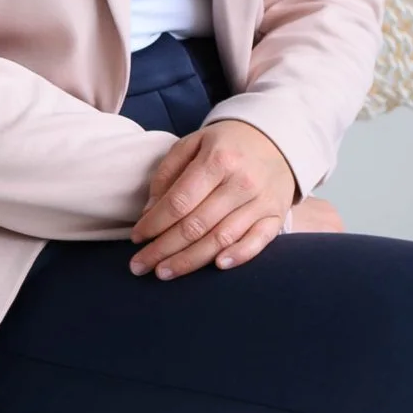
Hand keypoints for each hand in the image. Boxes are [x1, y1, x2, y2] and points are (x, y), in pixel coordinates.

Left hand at [129, 120, 306, 279]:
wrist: (276, 140)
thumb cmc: (226, 145)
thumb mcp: (192, 144)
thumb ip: (167, 174)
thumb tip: (150, 213)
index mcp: (218, 160)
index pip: (179, 202)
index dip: (154, 224)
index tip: (137, 237)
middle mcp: (241, 182)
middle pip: (196, 226)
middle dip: (163, 249)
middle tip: (139, 265)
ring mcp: (261, 202)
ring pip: (221, 239)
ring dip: (190, 261)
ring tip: (164, 272)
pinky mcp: (276, 216)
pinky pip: (257, 242)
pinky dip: (238, 256)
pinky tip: (216, 266)